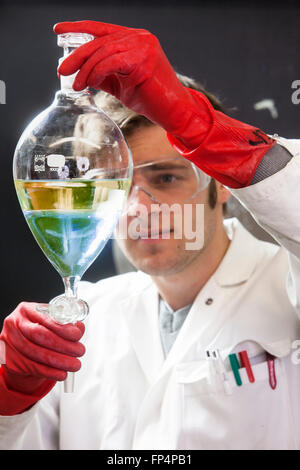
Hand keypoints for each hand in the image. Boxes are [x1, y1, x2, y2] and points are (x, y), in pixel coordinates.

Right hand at [0, 302, 84, 414]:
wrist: (18, 347)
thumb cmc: (37, 330)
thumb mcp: (48, 321)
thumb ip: (65, 323)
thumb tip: (79, 328)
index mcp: (26, 310)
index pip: (45, 319)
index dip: (62, 328)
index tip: (77, 335)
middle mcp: (15, 325)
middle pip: (40, 336)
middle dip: (63, 345)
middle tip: (80, 351)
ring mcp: (10, 343)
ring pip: (37, 355)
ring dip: (60, 361)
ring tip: (75, 364)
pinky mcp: (11, 361)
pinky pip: (33, 368)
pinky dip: (50, 372)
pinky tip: (62, 373)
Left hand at [54, 20, 211, 142]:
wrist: (173, 111)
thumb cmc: (150, 98)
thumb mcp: (120, 83)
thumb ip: (103, 74)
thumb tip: (81, 73)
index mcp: (134, 39)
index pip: (101, 28)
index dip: (78, 28)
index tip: (59, 30)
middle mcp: (139, 37)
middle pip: (99, 41)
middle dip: (77, 56)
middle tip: (62, 70)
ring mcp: (143, 46)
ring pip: (104, 52)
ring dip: (86, 69)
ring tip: (76, 85)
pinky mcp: (144, 59)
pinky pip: (113, 62)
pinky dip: (98, 72)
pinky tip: (90, 83)